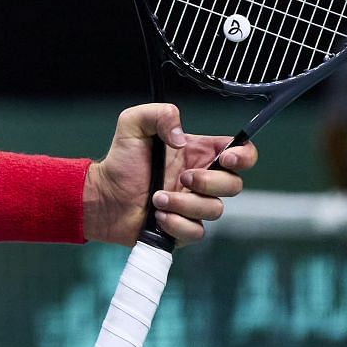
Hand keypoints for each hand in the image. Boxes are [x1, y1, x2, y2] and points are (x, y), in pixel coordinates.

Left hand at [83, 103, 256, 245]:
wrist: (102, 196)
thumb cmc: (120, 160)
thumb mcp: (133, 124)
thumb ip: (159, 114)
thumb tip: (182, 138)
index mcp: (198, 153)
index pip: (241, 153)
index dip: (244, 156)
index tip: (226, 158)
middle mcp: (202, 180)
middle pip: (234, 185)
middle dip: (210, 182)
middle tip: (182, 178)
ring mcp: (194, 205)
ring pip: (214, 210)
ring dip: (185, 204)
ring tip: (156, 198)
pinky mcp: (184, 228)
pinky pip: (197, 232)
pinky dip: (177, 224)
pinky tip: (157, 216)